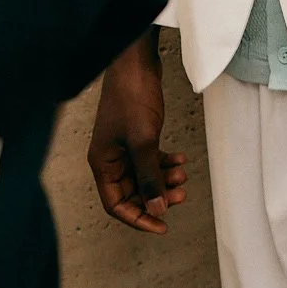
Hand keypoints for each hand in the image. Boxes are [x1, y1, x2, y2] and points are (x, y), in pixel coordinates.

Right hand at [87, 30, 187, 234]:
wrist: (135, 62)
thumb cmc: (130, 97)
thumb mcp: (143, 141)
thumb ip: (150, 176)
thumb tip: (157, 207)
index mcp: (102, 163)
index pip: (116, 204)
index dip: (138, 218)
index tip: (161, 225)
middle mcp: (110, 158)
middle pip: (133, 192)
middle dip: (157, 195)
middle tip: (180, 195)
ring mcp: (124, 147)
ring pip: (145, 176)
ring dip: (165, 179)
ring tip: (184, 174)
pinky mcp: (137, 135)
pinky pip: (151, 159)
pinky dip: (166, 163)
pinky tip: (181, 159)